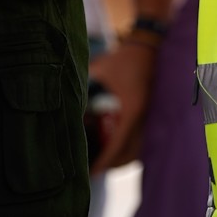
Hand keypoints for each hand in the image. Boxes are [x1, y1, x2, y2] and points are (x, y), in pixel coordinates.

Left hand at [87, 39, 157, 171]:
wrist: (149, 46)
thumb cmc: (123, 58)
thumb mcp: (100, 69)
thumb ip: (84, 83)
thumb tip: (65, 95)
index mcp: (131, 110)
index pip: (117, 144)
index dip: (105, 160)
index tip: (92, 171)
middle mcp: (143, 119)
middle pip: (129, 154)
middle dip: (112, 164)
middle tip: (94, 169)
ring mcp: (150, 118)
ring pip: (137, 149)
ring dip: (121, 158)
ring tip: (104, 161)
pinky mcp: (150, 115)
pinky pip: (141, 139)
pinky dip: (130, 147)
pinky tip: (117, 146)